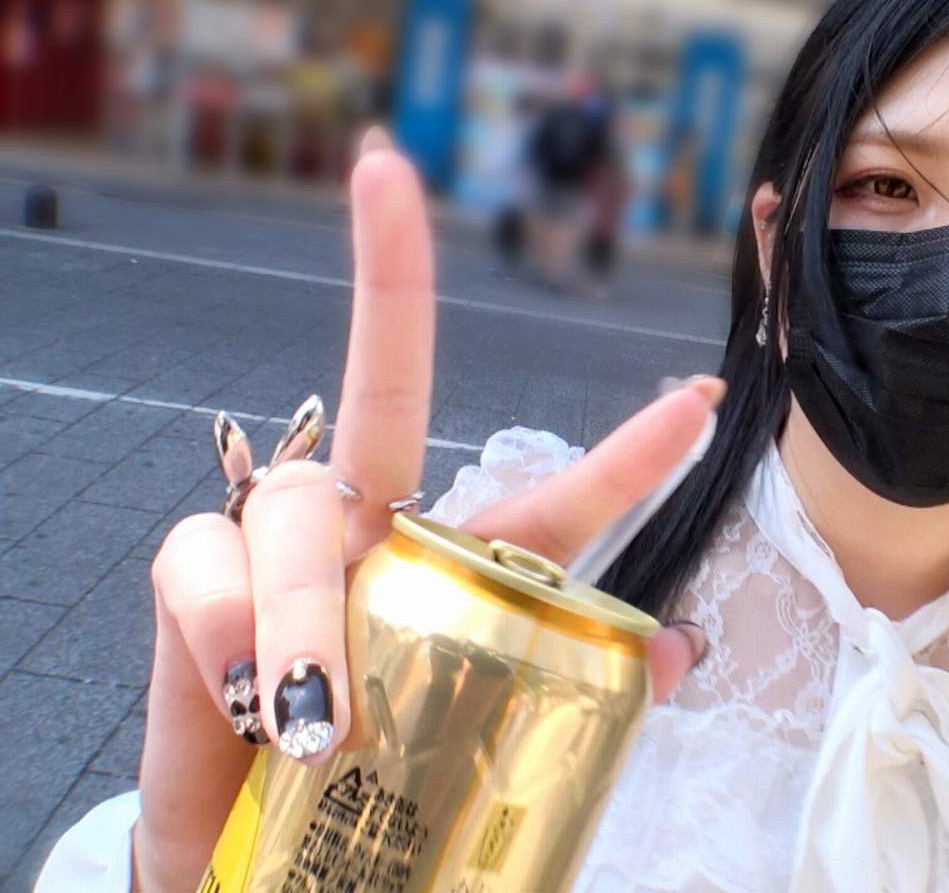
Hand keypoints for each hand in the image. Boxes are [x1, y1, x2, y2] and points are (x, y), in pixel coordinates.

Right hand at [131, 130, 718, 891]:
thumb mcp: (476, 744)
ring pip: (302, 505)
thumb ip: (568, 689)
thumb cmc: (367, 790)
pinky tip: (251, 694)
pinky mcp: (196, 572)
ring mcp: (283, 540)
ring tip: (319, 721)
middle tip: (388, 171)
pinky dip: (235, 628)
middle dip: (393, 271)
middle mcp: (376, 525)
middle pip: (390, 390)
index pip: (556, 500)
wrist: (251, 848)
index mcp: (461, 565)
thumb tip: (676, 653)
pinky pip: (208, 564)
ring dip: (312, 608)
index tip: (705, 395)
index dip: (631, 449)